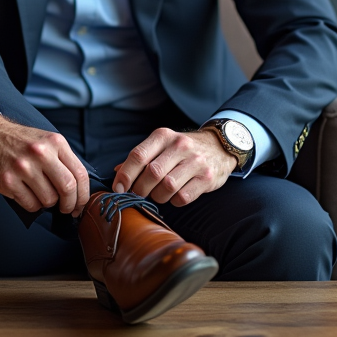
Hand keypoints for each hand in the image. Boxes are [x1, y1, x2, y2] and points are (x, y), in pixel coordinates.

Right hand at [0, 111, 89, 215]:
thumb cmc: (17, 140)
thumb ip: (62, 159)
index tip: (80, 204)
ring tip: (39, 194)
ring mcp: (23, 168)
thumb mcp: (45, 140)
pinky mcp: (8, 181)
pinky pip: (30, 204)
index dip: (83, 195)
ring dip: (47, 203)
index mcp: (54, 142)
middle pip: (67, 188)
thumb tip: (78, 188)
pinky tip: (26, 194)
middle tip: (66, 208)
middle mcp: (40, 153)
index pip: (79, 173)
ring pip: (49, 200)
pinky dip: (32, 205)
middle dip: (70, 204)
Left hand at [112, 128, 236, 206]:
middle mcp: (180, 146)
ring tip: (159, 194)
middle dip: (140, 189)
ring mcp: (196, 161)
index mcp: (163, 136)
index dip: (125, 175)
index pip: (138, 155)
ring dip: (158, 196)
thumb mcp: (162, 145)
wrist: (219, 146)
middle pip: (152, 173)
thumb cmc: (184, 149)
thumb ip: (141, 157)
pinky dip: (174, 201)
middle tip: (139, 193)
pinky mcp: (207, 178)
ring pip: (167, 187)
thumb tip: (117, 172)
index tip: (118, 188)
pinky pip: (183, 196)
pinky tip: (175, 195)